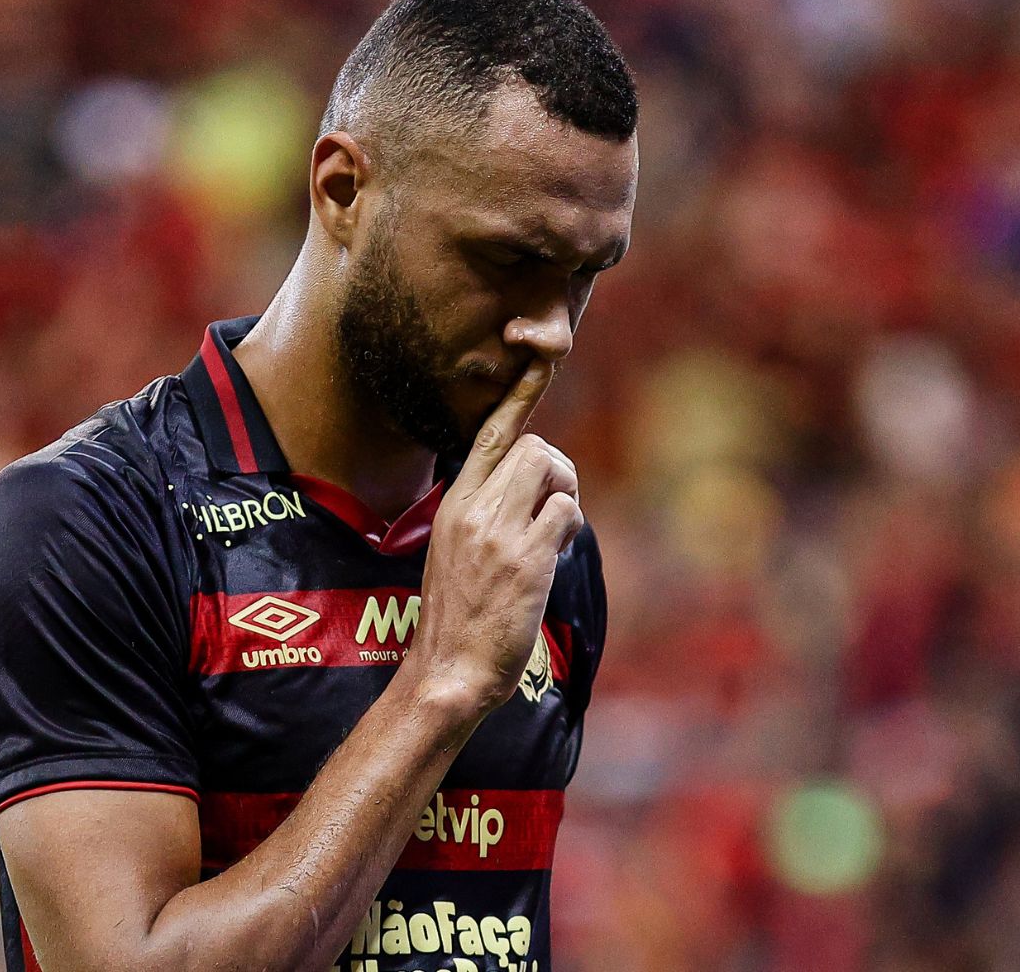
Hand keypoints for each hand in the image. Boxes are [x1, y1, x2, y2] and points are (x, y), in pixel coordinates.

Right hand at [403, 360, 582, 713]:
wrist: (447, 670)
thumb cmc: (458, 617)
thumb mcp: (455, 550)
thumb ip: (485, 514)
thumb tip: (531, 492)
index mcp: (454, 502)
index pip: (490, 432)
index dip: (520, 391)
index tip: (539, 349)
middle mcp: (472, 508)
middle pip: (531, 444)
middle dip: (557, 469)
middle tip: (555, 508)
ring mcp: (498, 532)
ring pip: (549, 468)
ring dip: (566, 493)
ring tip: (553, 532)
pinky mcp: (524, 559)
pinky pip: (566, 512)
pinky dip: (571, 526)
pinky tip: (554, 555)